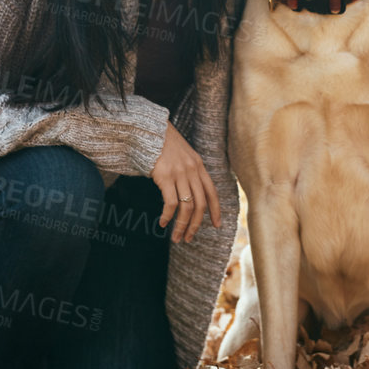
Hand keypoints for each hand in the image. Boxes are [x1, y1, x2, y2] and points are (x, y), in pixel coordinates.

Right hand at [151, 124, 220, 243]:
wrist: (151, 130)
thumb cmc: (166, 146)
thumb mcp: (185, 157)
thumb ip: (191, 173)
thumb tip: (191, 196)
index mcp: (199, 167)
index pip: (212, 193)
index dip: (216, 210)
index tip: (217, 225)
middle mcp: (192, 171)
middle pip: (200, 205)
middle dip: (195, 225)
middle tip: (188, 238)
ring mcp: (179, 174)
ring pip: (186, 207)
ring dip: (181, 226)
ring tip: (176, 237)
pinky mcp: (165, 177)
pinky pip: (170, 203)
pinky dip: (168, 216)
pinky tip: (163, 223)